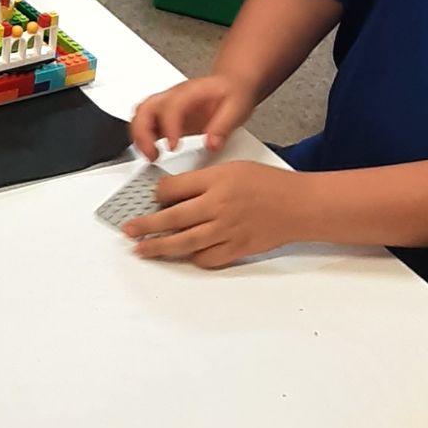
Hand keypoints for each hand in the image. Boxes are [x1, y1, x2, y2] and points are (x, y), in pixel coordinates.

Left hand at [121, 159, 302, 267]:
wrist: (299, 205)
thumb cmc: (268, 184)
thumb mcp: (232, 169)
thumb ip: (202, 181)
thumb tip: (172, 194)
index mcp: (216, 182)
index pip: (173, 189)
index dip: (156, 195)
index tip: (150, 199)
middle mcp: (219, 207)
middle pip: (171, 219)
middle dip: (145, 226)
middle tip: (129, 230)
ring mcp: (228, 231)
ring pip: (184, 243)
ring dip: (159, 247)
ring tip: (143, 249)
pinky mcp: (237, 249)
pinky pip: (207, 258)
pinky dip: (192, 258)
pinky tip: (183, 254)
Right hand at [128, 73, 253, 161]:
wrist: (230, 85)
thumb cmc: (232, 93)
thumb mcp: (237, 109)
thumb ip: (223, 127)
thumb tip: (211, 144)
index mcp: (190, 92)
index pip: (171, 107)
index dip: (169, 127)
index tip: (173, 147)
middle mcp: (173, 96)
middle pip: (145, 109)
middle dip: (143, 134)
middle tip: (153, 155)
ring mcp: (166, 105)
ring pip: (140, 115)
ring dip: (140, 137)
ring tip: (152, 156)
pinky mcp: (165, 116)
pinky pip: (145, 124)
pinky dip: (143, 139)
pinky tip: (153, 152)